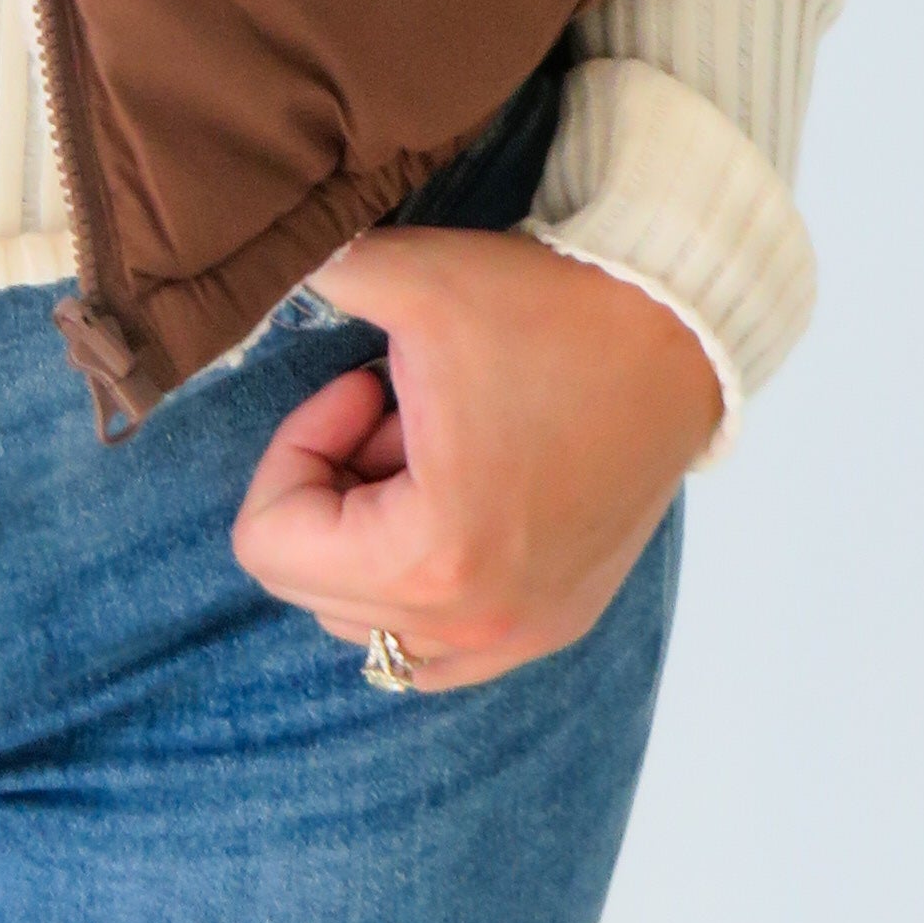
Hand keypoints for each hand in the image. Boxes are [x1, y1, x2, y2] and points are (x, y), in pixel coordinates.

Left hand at [230, 232, 723, 693]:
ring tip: (431, 449)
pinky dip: (419, 579)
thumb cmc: (550, 310)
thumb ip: (306, 276)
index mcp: (432, 559)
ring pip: (370, 623)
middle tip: (395, 412)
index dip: (295, 449)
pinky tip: (459, 491)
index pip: (270, 545)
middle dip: (333, 491)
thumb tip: (241, 279)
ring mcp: (521, 636)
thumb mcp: (410, 278)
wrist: (682, 331)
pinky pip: (438, 646)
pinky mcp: (555, 624)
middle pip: (313, 588)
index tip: (360, 387)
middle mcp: (475, 625)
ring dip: (373, 536)